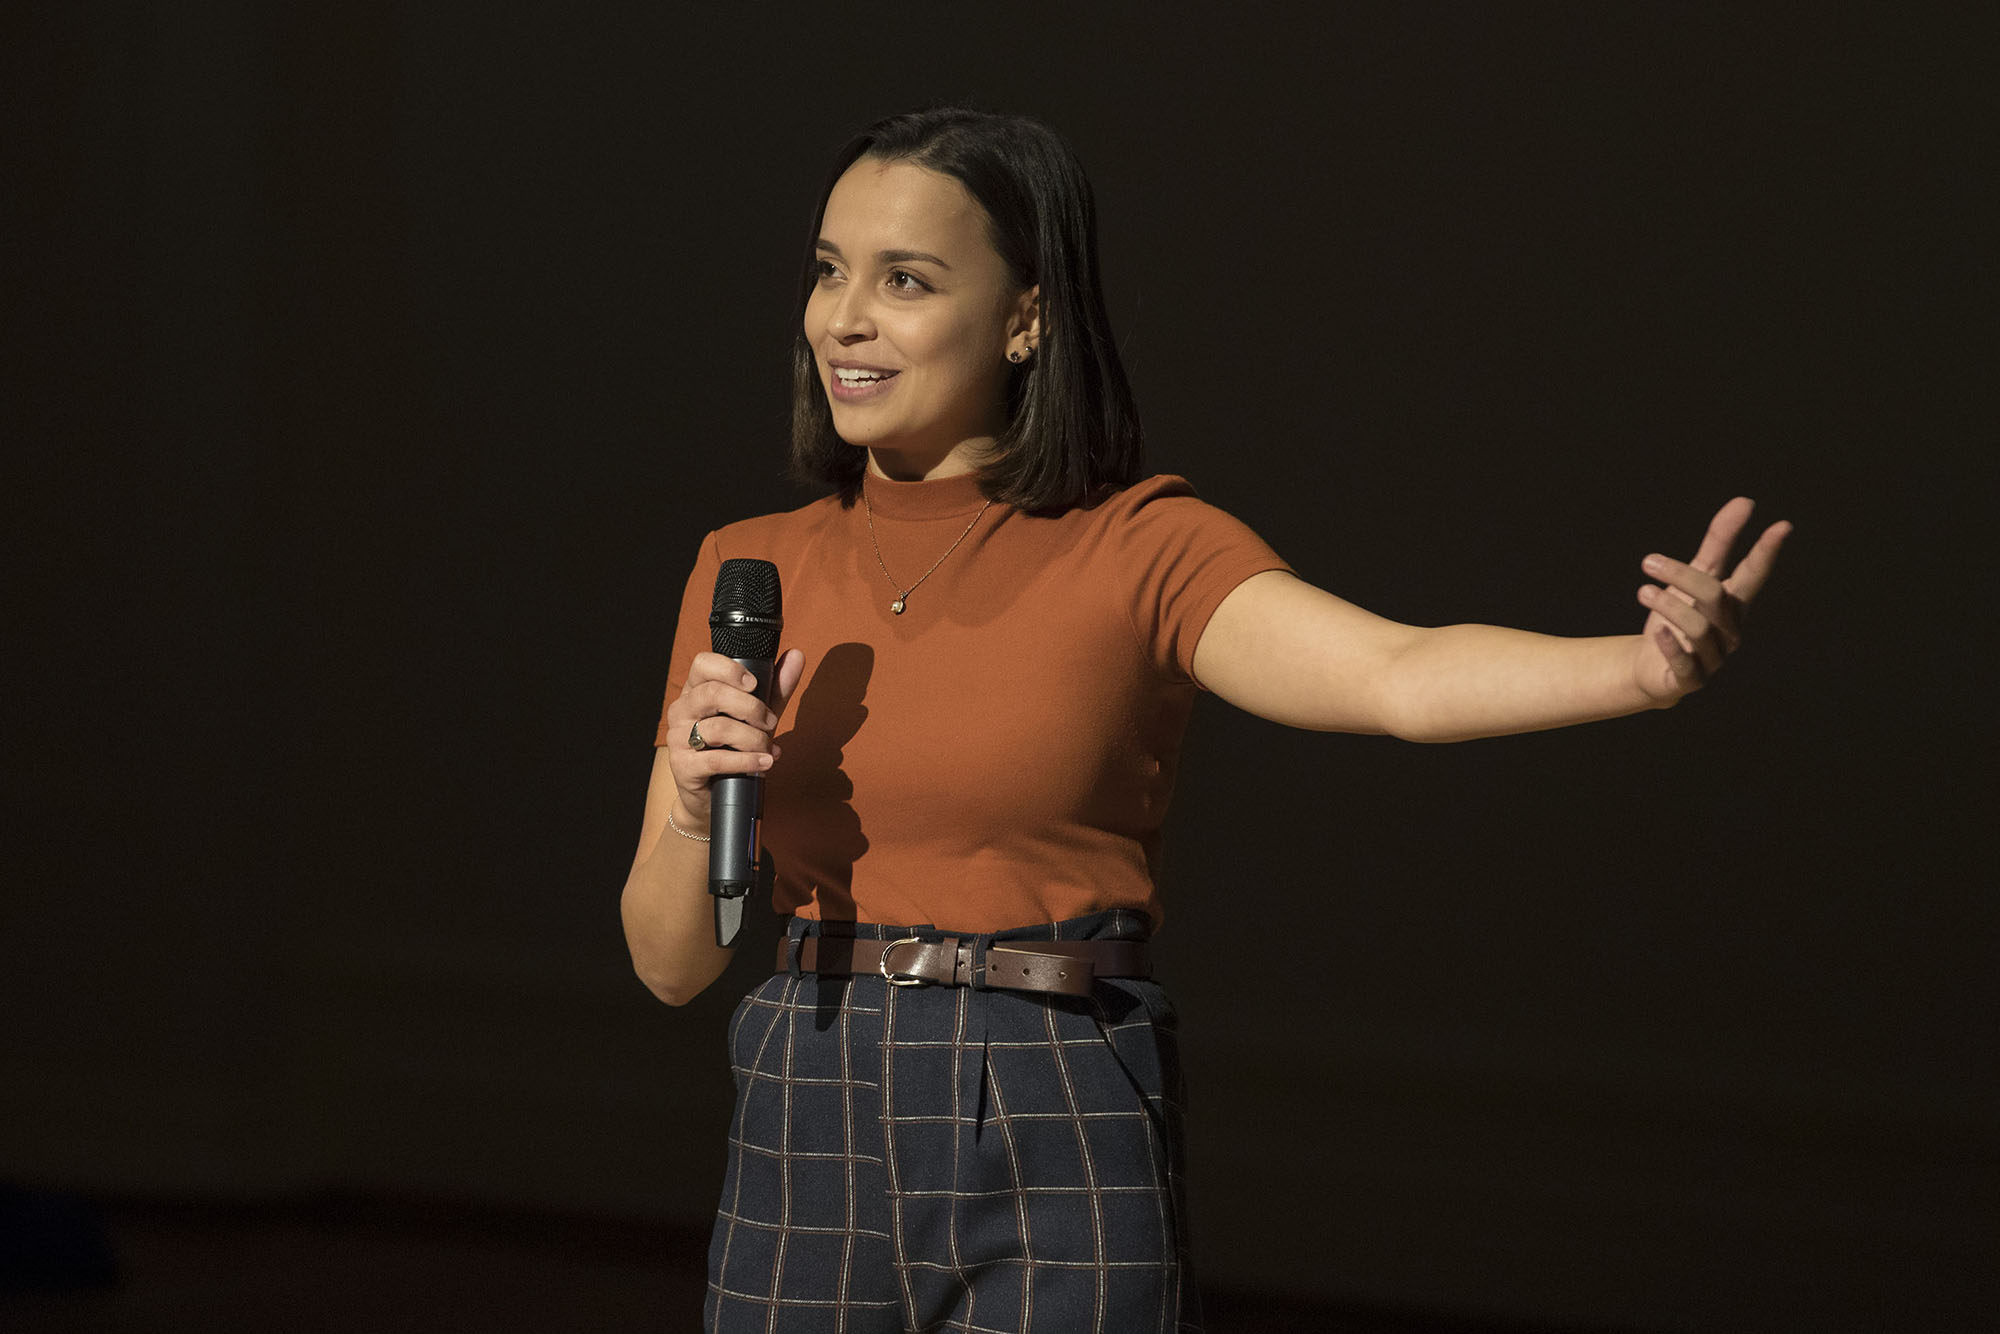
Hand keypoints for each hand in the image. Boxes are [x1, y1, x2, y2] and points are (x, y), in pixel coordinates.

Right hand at [662, 648, 806, 825]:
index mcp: (695, 691)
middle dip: (751, 708)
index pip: (702, 664)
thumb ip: (775, 687)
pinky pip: (717, 760)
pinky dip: (747, 761)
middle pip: (713, 694)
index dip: (730, 669)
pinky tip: (764, 763)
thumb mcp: (757, 715)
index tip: (754, 685)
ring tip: (769, 749)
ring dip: (753, 739)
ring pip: (718, 728)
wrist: (714, 796)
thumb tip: (797, 655)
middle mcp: (681, 710)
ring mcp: (678, 738)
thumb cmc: (734, 748)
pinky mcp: (683, 767)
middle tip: (771, 722)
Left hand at [1632, 497, 1790, 703]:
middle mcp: (1730, 630)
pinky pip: (1686, 664)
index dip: (1766, 551)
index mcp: (1734, 602)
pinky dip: (1672, 647)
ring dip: (1669, 606)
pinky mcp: (1692, 679)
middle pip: (1715, 597)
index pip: (1754, 574)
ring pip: (1699, 628)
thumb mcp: (1695, 576)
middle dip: (1682, 575)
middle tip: (1648, 561)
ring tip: (1642, 591)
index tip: (1782, 525)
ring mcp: (1714, 657)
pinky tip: (1657, 632)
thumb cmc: (1679, 615)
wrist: (1651, 666)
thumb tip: (1745, 501)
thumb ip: (1719, 542)